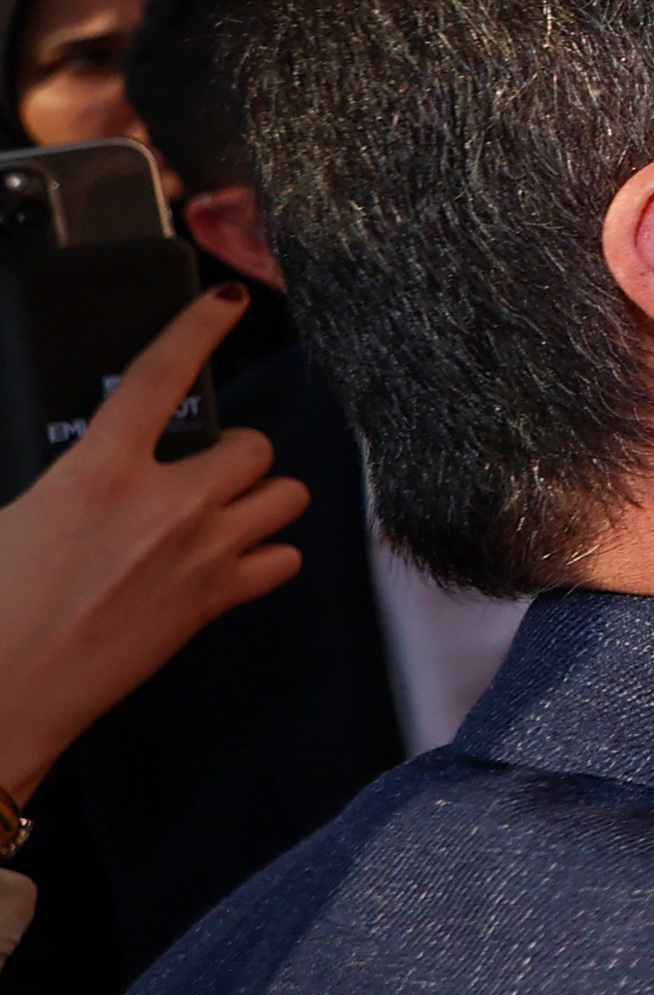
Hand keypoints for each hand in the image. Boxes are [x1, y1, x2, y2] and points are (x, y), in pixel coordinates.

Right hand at [0, 285, 307, 804]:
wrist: (5, 692)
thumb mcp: (14, 514)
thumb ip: (70, 476)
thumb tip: (94, 465)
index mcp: (97, 472)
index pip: (161, 376)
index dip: (198, 328)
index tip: (227, 302)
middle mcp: (164, 505)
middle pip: (251, 445)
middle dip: (232, 451)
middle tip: (201, 467)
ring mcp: (201, 554)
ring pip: (285, 496)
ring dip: (259, 496)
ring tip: (224, 509)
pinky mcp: (215, 602)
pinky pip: (283, 559)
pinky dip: (267, 556)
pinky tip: (234, 559)